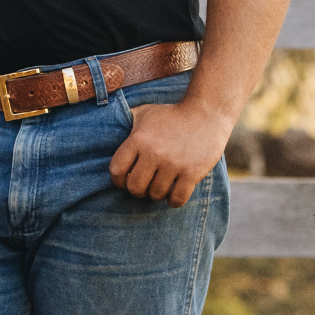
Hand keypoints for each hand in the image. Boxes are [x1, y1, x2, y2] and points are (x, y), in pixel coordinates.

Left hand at [109, 101, 232, 207]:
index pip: (116, 170)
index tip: (124, 180)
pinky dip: (173, 201)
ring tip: (159, 187)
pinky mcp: (191, 173)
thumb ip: (127, 122)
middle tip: (143, 185)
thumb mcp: (144, 113)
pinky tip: (173, 194)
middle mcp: (153, 153)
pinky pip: (177, 199)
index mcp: (137, 139)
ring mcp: (173, 164)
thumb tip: (111, 125)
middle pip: (135, 187)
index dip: (118, 180)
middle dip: (137, 190)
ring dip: (156, 194)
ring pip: (156, 194)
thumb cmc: (170, 114)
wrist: (204, 113)